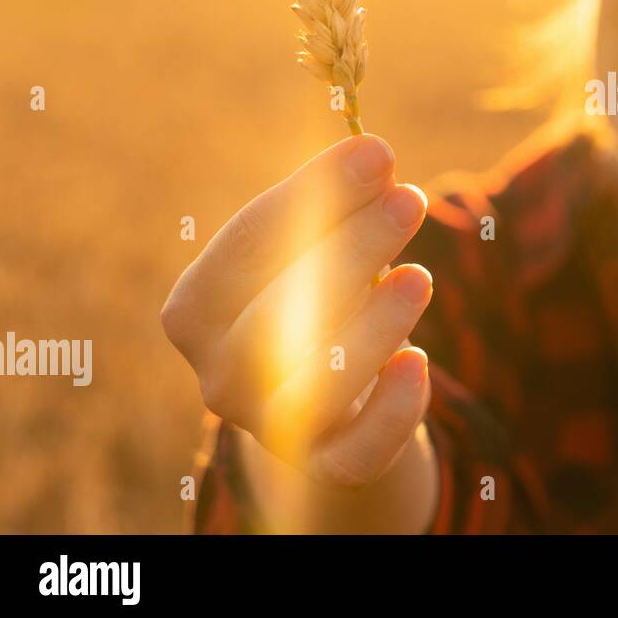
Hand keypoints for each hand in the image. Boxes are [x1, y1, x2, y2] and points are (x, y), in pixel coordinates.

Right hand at [162, 135, 433, 486]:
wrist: (331, 406)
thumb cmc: (317, 301)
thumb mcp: (319, 247)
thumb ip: (337, 203)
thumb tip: (375, 153)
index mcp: (196, 310)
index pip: (248, 244)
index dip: (314, 194)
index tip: (376, 151)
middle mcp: (220, 376)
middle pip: (278, 314)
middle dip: (350, 250)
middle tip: (409, 199)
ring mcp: (272, 428)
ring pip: (316, 385)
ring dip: (372, 326)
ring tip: (420, 275)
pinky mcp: (331, 465)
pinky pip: (357, 450)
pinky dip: (390, 409)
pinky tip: (419, 363)